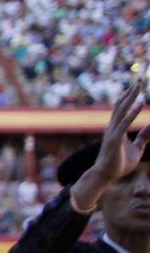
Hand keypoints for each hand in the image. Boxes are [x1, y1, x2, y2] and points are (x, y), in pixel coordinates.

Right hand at [74, 78, 147, 209]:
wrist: (107, 175)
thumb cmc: (120, 162)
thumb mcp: (137, 147)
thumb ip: (144, 136)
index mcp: (117, 127)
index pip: (123, 106)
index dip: (131, 95)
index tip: (138, 84)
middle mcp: (113, 125)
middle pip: (122, 103)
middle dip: (132, 90)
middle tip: (140, 77)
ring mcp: (113, 131)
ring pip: (122, 109)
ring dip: (131, 96)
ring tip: (139, 85)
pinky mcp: (115, 139)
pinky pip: (124, 123)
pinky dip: (132, 112)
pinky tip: (139, 104)